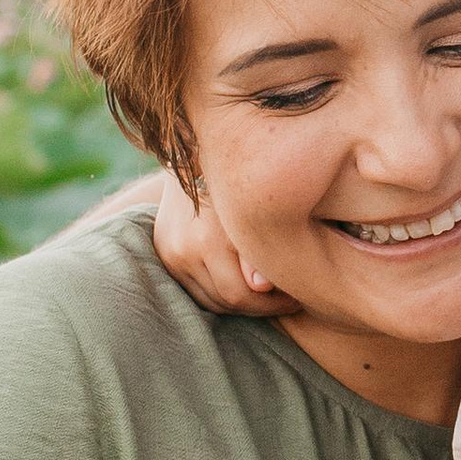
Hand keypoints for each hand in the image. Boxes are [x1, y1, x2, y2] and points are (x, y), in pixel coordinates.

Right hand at [149, 171, 297, 319]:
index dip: (273, 304)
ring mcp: (169, 253)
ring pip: (211, 300)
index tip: (297, 298)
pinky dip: (220, 292)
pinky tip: (243, 284)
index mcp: (207, 239)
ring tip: (268, 292)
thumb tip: (261, 287)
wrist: (199, 153)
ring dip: (241, 303)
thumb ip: (258, 251)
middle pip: (226, 301)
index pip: (241, 295)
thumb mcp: (260, 211)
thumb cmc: (246, 180)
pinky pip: (196, 288)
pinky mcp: (163, 253)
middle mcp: (182, 249)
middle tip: (288, 298)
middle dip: (260, 307)